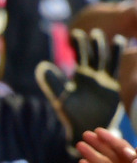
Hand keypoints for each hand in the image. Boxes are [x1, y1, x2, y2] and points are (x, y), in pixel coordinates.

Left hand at [36, 28, 125, 151]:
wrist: (86, 129)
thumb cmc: (71, 116)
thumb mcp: (61, 98)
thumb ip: (53, 83)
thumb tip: (41, 65)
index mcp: (79, 75)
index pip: (80, 54)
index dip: (79, 42)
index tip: (75, 33)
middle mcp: (92, 75)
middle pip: (95, 53)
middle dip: (96, 43)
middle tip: (95, 34)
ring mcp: (103, 80)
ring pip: (107, 59)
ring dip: (110, 49)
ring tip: (115, 39)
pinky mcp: (113, 86)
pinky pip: (115, 69)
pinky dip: (118, 58)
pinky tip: (120, 46)